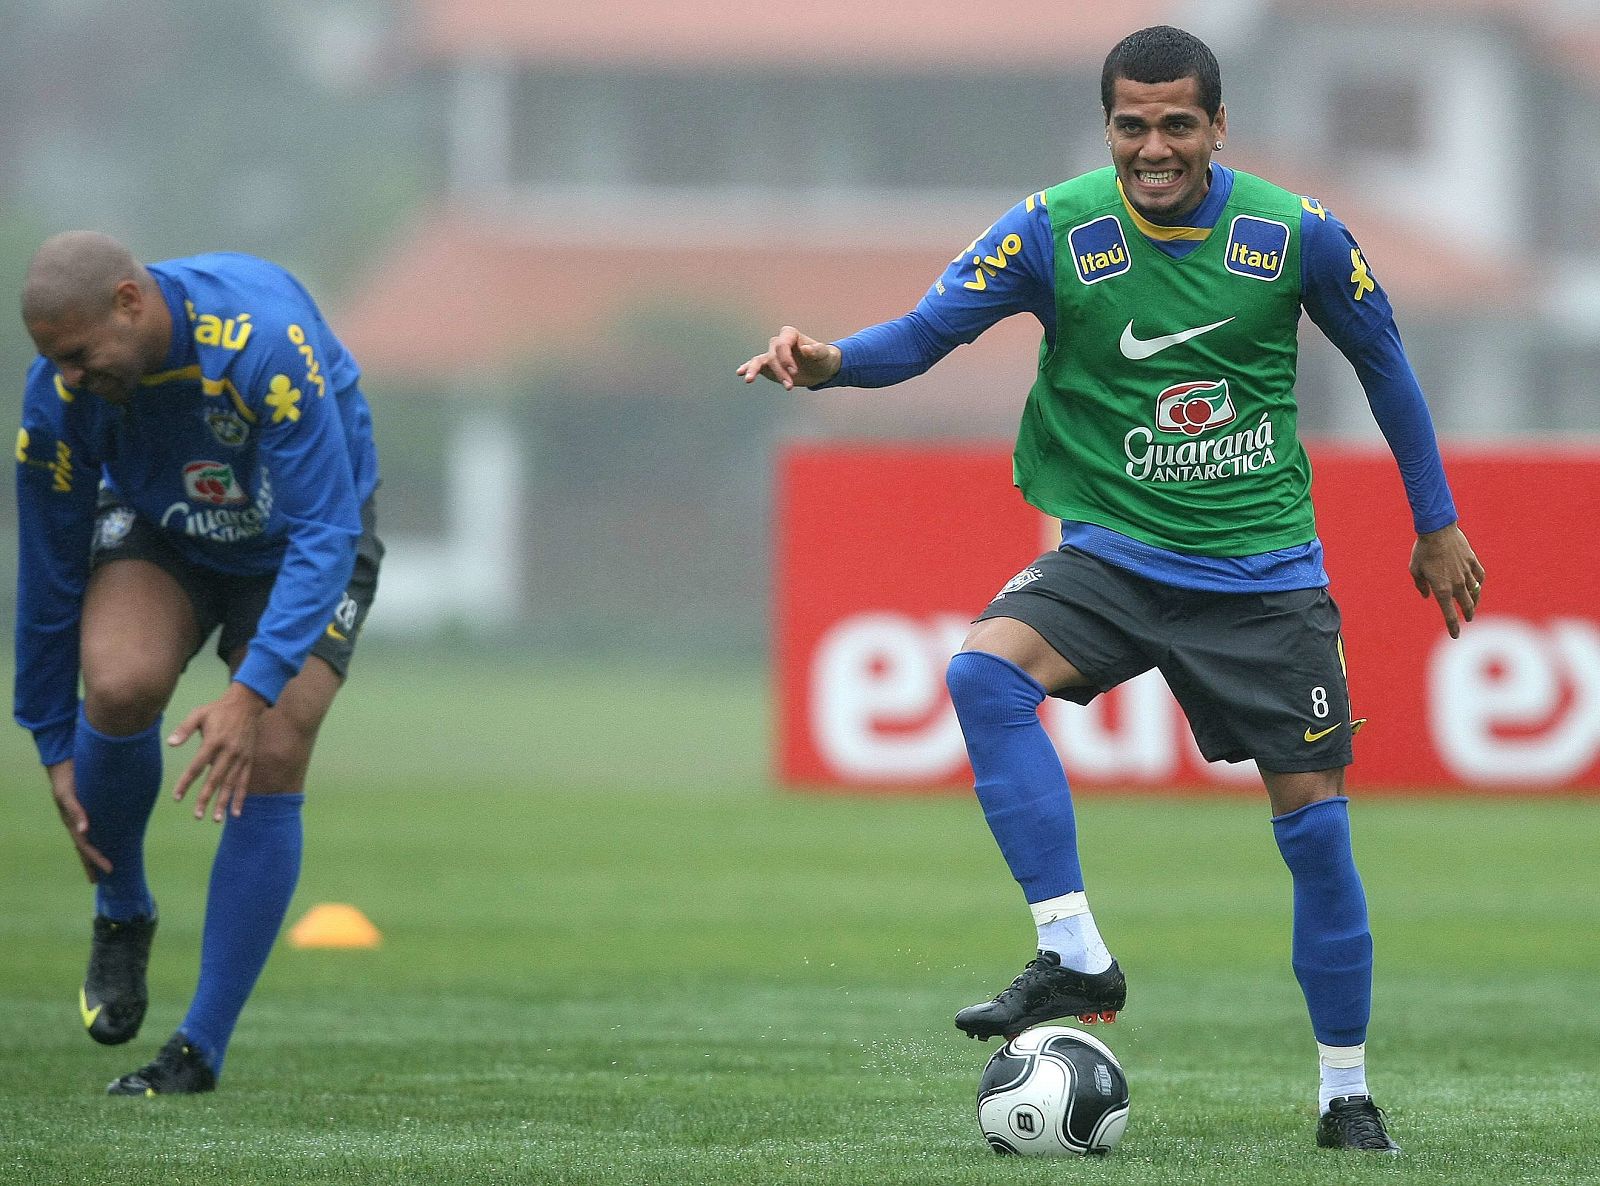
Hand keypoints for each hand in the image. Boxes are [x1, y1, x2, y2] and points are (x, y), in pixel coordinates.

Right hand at [46, 758, 111, 882]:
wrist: (65, 763)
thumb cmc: (66, 780)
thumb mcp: (68, 796)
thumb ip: (76, 812)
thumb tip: (83, 831)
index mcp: (72, 824)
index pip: (85, 848)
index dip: (96, 860)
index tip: (109, 871)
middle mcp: (76, 823)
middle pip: (85, 849)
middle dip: (93, 864)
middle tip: (103, 880)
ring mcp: (80, 818)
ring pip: (89, 840)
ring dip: (96, 853)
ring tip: (104, 866)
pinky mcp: (88, 810)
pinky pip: (95, 827)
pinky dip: (101, 836)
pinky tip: (109, 840)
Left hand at [168, 681, 268, 821]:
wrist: (247, 704)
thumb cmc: (218, 710)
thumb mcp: (199, 713)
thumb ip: (184, 729)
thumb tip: (170, 743)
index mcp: (214, 741)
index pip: (197, 766)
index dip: (186, 782)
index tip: (177, 797)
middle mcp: (229, 751)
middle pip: (215, 779)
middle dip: (206, 799)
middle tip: (197, 816)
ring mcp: (241, 757)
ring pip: (231, 784)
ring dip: (223, 802)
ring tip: (215, 819)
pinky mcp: (248, 760)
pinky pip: (244, 782)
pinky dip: (240, 797)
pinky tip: (236, 812)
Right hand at [736, 326, 840, 389]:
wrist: (820, 369)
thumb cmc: (823, 359)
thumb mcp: (825, 355)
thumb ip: (817, 351)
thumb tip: (805, 349)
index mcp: (790, 335)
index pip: (782, 345)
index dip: (786, 358)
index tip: (794, 372)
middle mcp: (778, 342)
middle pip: (773, 356)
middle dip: (779, 372)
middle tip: (790, 387)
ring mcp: (772, 354)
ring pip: (760, 360)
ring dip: (755, 371)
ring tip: (749, 380)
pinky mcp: (767, 366)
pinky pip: (755, 365)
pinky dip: (748, 368)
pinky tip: (740, 373)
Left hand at [1409, 522, 1484, 638]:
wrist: (1437, 531)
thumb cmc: (1422, 551)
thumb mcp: (1415, 570)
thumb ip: (1421, 586)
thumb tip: (1426, 596)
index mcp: (1441, 590)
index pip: (1449, 615)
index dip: (1453, 627)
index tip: (1456, 635)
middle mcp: (1457, 584)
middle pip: (1466, 606)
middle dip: (1467, 615)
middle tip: (1468, 619)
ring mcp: (1466, 573)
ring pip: (1475, 592)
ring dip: (1475, 601)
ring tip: (1473, 605)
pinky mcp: (1472, 562)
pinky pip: (1480, 576)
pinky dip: (1479, 583)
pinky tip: (1477, 585)